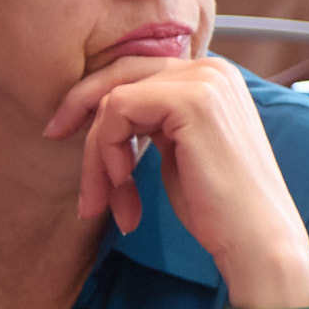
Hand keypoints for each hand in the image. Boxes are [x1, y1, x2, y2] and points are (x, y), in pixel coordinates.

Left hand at [45, 55, 308, 307]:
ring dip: (96, 152)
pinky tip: (124, 185)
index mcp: (214, 77)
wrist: (256, 240)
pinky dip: (106, 151)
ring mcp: (204, 81)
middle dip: (81, 111)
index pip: (137, 71)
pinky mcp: (190, 100)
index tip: (64, 130)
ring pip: (113, 99)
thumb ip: (152, 119)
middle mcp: (212, 69)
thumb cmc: (217, 207)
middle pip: (121, 74)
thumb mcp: (178, 148)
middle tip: (52, 137)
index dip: (94, 98)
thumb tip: (97, 108)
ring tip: (105, 199)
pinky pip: (117, 111)